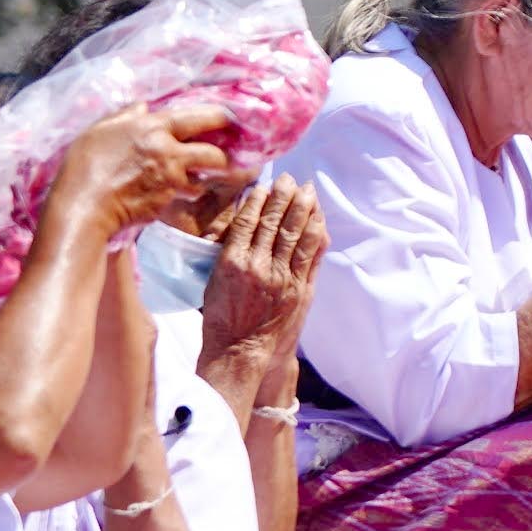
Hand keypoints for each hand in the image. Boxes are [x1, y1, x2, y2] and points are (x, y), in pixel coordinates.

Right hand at [48, 103, 237, 246]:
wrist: (81, 208)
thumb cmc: (84, 166)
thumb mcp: (99, 130)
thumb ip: (125, 115)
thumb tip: (143, 107)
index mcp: (154, 128)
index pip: (203, 116)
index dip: (223, 118)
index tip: (231, 120)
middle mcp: (170, 153)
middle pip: (215, 153)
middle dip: (222, 156)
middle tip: (221, 158)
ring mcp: (171, 181)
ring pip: (202, 179)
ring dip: (199, 180)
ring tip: (189, 179)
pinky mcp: (167, 203)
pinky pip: (181, 197)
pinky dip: (179, 196)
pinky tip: (165, 194)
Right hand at [194, 179, 324, 399]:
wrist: (240, 351)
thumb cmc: (221, 319)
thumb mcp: (213, 283)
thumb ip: (228, 253)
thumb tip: (241, 225)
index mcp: (231, 263)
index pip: (247, 221)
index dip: (258, 200)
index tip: (264, 184)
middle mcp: (258, 266)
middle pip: (275, 222)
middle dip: (284, 196)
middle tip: (290, 178)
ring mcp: (282, 276)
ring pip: (296, 234)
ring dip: (304, 208)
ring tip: (307, 189)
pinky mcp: (300, 288)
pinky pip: (311, 254)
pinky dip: (316, 233)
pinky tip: (318, 218)